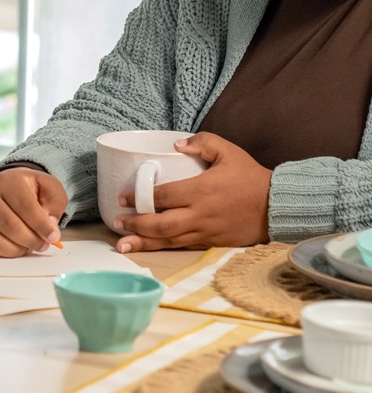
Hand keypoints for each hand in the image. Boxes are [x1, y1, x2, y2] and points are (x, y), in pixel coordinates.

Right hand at [0, 167, 66, 256]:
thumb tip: (49, 225)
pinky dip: (3, 253)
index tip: (54, 237)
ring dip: (16, 249)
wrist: (6, 187)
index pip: (25, 206)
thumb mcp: (49, 188)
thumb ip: (54, 204)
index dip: (41, 225)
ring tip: (29, 247)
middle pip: (8, 225)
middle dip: (30, 240)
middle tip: (44, 245)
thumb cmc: (30, 190)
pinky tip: (16, 248)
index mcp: (8, 181)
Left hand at [112, 132, 271, 251]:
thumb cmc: (250, 178)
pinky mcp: (210, 243)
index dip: (140, 197)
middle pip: (161, 224)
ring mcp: (204, 231)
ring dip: (143, 243)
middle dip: (136, 224)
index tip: (122, 197)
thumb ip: (203, 142)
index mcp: (201, 190)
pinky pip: (182, 247)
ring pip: (169, 240)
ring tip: (121, 245)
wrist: (275, 206)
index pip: (163, 195)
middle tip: (117, 221)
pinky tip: (148, 249)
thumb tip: (176, 145)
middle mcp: (200, 214)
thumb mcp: (229, 152)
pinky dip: (163, 249)